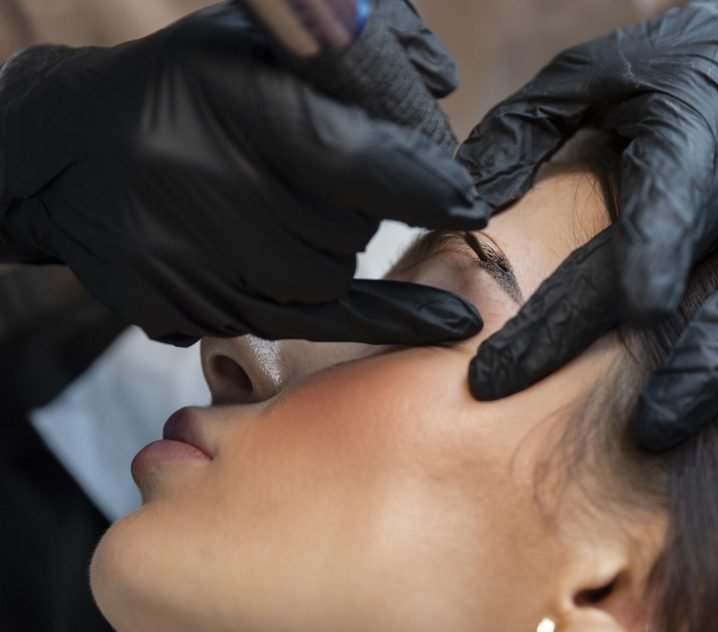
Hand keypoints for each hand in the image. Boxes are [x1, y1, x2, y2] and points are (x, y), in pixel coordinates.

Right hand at [0, 2, 485, 345]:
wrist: (67, 154)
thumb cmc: (178, 91)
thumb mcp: (253, 39)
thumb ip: (356, 46)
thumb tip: (444, 81)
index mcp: (226, 100)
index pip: (351, 156)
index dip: (420, 184)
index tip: (468, 199)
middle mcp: (204, 181)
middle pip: (344, 226)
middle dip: (365, 209)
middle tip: (339, 186)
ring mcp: (191, 255)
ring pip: (328, 276)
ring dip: (339, 249)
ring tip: (296, 214)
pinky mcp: (185, 305)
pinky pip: (308, 324)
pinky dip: (384, 319)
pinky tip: (448, 320)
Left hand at [459, 0, 717, 449]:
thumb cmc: (681, 67)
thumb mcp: (593, 75)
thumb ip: (525, 131)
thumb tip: (466, 205)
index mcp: (693, 128)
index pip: (654, 212)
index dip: (623, 276)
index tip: (579, 338)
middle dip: (677, 359)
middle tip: (630, 429)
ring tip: (668, 428)